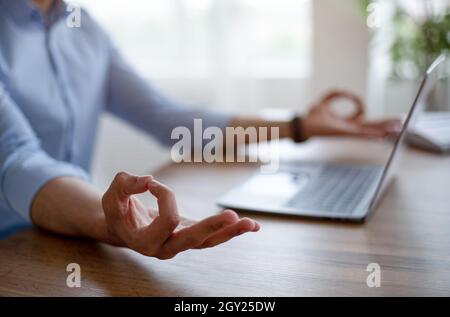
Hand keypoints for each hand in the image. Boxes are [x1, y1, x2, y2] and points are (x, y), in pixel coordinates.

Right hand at [102, 172, 258, 258]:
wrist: (120, 227)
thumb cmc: (116, 210)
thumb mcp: (112, 195)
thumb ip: (126, 185)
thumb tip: (148, 181)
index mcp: (145, 241)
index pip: (168, 219)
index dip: (165, 195)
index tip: (152, 183)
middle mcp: (165, 248)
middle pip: (195, 240)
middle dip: (214, 226)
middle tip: (233, 215)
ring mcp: (180, 244)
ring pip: (209, 242)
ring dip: (230, 232)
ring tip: (251, 224)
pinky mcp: (189, 236)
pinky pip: (212, 237)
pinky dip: (230, 231)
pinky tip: (251, 226)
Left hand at [302, 90, 401, 138]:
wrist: (303, 124)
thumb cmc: (312, 115)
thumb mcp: (327, 99)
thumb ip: (339, 94)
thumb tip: (353, 95)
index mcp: (346, 121)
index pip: (360, 113)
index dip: (359, 104)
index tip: (358, 100)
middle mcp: (349, 128)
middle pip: (372, 126)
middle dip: (386, 123)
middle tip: (401, 122)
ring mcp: (349, 132)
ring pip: (370, 131)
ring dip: (384, 128)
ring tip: (399, 127)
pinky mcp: (345, 134)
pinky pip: (362, 134)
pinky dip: (372, 134)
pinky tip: (382, 135)